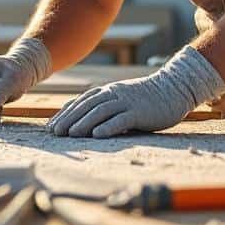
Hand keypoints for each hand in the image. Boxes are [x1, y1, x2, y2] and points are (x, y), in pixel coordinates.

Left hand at [46, 46, 224, 137]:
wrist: (173, 89)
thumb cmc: (145, 98)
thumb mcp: (120, 99)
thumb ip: (104, 107)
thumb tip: (83, 121)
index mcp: (106, 92)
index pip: (80, 102)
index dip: (64, 114)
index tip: (51, 126)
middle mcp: (113, 94)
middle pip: (86, 106)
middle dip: (68, 119)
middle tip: (54, 132)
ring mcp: (126, 102)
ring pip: (100, 111)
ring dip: (83, 122)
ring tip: (70, 134)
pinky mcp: (139, 111)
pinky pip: (121, 119)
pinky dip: (108, 126)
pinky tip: (97, 135)